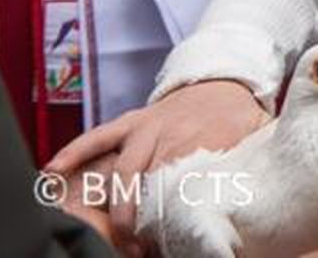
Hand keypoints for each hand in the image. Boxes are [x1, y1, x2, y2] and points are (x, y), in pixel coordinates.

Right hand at [46, 79, 270, 253]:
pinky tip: (53, 171)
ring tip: (108, 233)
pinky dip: (75, 152)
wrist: (228, 77)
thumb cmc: (242, 115)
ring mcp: (147, 127)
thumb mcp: (256, 137)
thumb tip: (264, 193)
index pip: (184, 186)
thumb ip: (254, 163)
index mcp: (206, 142)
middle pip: (149, 183)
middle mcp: (172, 136)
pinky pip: (98, 135)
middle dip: (140, 219)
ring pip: (123, 169)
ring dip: (115, 204)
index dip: (175, 217)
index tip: (167, 241)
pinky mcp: (132, 121)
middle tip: (137, 248)